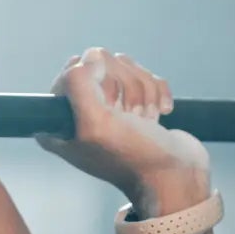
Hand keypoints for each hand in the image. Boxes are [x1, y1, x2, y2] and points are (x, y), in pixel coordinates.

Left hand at [37, 47, 210, 213]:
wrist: (177, 178)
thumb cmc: (134, 157)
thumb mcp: (95, 123)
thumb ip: (79, 82)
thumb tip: (92, 55)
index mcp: (57, 121)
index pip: (72, 69)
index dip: (97, 82)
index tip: (109, 108)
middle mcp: (78, 114)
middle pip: (101, 65)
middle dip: (125, 86)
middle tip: (130, 116)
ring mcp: (108, 110)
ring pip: (125, 68)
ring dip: (143, 92)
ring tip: (145, 120)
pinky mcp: (135, 106)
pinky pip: (145, 77)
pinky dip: (158, 93)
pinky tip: (160, 115)